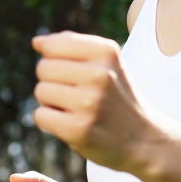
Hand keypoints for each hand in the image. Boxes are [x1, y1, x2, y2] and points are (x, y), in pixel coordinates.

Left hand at [31, 30, 155, 172]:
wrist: (144, 139)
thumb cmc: (116, 96)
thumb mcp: (106, 62)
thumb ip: (71, 45)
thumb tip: (37, 42)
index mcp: (106, 52)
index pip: (52, 45)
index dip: (54, 60)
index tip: (74, 73)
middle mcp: (99, 74)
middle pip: (43, 68)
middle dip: (52, 81)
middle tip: (76, 94)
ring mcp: (89, 103)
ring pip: (41, 91)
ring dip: (51, 102)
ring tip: (76, 109)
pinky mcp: (79, 130)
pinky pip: (40, 115)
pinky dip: (49, 121)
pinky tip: (71, 124)